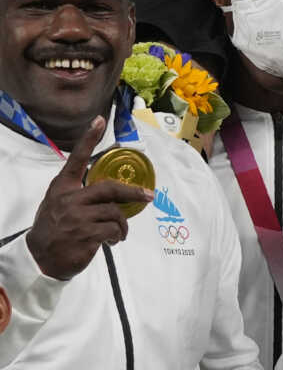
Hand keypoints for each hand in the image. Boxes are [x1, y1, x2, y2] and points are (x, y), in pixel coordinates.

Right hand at [25, 117, 154, 280]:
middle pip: (109, 188)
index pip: (76, 160)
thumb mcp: (58, 205)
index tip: (99, 120)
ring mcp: (77, 217)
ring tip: (118, 232)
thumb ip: (79, 194)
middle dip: (132, 192)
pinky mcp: (86, 234)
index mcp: (62, 189)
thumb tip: (112, 192)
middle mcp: (70, 199)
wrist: (39, 259)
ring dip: (122, 224)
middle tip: (147, 196)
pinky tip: (112, 241)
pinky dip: (117, 236)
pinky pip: (113, 230)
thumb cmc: (53, 229)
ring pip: (115, 212)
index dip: (88, 139)